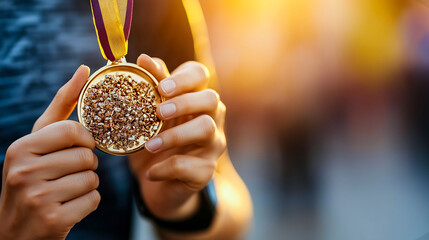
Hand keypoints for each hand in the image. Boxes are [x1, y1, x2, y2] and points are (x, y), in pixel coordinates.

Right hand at [0, 66, 100, 239]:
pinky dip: (87, 203)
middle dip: (85, 165)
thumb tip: (84, 69)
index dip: (84, 140)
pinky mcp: (53, 219)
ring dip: (87, 185)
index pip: (72, 131)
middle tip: (67, 173)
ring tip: (65, 190)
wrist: (14, 230)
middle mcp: (23, 171)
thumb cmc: (33, 177)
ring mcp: (36, 198)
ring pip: (92, 179)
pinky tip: (67, 206)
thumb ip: (62, 105)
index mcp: (21, 148)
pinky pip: (93, 200)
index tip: (78, 148)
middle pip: (86, 156)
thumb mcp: (38, 140)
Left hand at [129, 55, 225, 219]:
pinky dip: (166, 168)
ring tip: (149, 145)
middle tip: (159, 112)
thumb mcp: (147, 116)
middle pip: (211, 98)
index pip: (199, 74)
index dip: (184, 78)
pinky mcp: (206, 171)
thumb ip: (150, 87)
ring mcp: (212, 144)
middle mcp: (210, 117)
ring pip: (206, 129)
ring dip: (175, 136)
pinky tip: (150, 173)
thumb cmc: (154, 142)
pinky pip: (190, 166)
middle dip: (184, 102)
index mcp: (194, 97)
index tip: (162, 87)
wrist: (159, 185)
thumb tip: (144, 58)